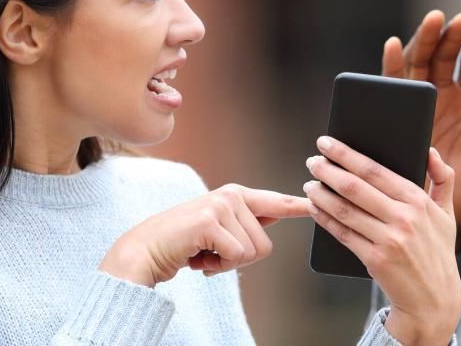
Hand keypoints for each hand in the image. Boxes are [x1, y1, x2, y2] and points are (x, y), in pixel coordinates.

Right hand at [98, 184, 309, 285]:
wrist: (143, 252)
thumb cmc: (181, 244)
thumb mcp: (218, 230)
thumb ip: (246, 222)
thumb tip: (280, 212)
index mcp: (235, 195)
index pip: (276, 202)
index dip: (298, 207)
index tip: (316, 202)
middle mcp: (231, 195)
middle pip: (264, 244)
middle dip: (238, 259)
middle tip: (210, 252)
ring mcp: (220, 205)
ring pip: (251, 252)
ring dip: (226, 263)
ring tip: (202, 252)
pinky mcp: (210, 221)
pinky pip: (236, 256)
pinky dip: (216, 266)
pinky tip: (197, 256)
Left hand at [305, 136, 460, 345]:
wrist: (434, 298)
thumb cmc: (437, 251)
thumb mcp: (447, 214)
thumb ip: (443, 179)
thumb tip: (430, 150)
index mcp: (418, 200)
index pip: (375, 170)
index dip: (346, 154)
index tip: (327, 143)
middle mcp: (404, 218)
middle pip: (355, 187)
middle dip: (328, 170)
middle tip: (312, 161)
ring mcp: (389, 240)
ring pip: (345, 210)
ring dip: (321, 194)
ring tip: (309, 184)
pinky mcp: (375, 260)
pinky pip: (343, 233)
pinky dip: (325, 219)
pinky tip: (314, 208)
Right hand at [382, 10, 460, 226]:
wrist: (444, 216)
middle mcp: (442, 96)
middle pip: (444, 55)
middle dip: (451, 35)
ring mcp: (417, 103)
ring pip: (419, 62)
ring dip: (425, 39)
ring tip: (435, 20)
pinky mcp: (395, 115)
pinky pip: (390, 84)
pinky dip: (390, 63)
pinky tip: (393, 45)